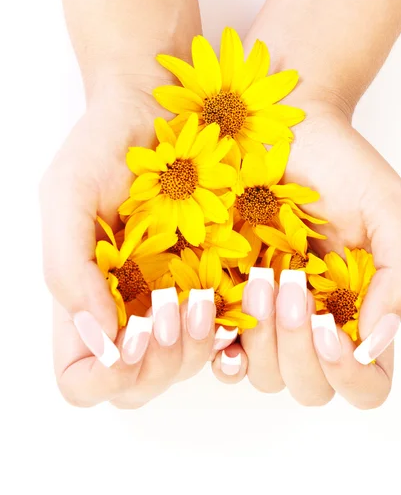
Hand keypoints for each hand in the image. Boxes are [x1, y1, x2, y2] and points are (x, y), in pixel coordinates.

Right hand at [40, 80, 228, 407]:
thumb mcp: (69, 193)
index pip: (80, 378)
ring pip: (183, 367)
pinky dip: (233, 329)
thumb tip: (98, 337)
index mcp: (85, 300)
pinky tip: (240, 295)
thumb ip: (67, 264)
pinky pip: (226, 335)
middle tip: (175, 306)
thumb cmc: (106, 145)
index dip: (103, 376)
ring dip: (198, 345)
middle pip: (135, 385)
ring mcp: (173, 303)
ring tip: (206, 297)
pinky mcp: (215, 285)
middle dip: (158, 362)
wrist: (163, 109)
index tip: (131, 332)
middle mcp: (128, 312)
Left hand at [232, 101, 400, 408]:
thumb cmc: (338, 164)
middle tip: (289, 282)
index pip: (367, 384)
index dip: (351, 375)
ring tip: (258, 277)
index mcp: (359, 313)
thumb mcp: (387, 209)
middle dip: (297, 348)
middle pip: (311, 388)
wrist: (281, 129)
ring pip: (264, 376)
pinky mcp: (226, 306)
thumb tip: (376, 343)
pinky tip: (214, 310)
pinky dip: (216, 343)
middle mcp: (315, 327)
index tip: (328, 327)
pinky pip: (218, 354)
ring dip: (259, 338)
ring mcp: (268, 321)